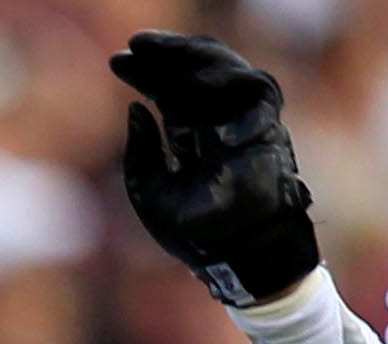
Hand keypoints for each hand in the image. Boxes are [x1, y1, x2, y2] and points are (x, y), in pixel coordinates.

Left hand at [113, 31, 314, 307]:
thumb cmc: (194, 234)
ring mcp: (244, 122)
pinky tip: (190, 71)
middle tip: (135, 43)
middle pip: (193, 77)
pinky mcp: (268, 126)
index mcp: (191, 137)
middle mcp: (217, 124)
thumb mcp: (151, 192)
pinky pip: (252, 88)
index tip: (119, 60)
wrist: (234, 255)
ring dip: (190, 55)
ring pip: (223, 72)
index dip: (148, 74)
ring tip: (155, 48)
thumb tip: (135, 108)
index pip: (171, 93)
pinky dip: (223, 75)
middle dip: (165, 56)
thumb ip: (141, 152)